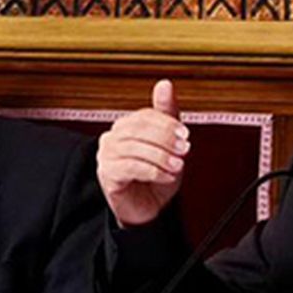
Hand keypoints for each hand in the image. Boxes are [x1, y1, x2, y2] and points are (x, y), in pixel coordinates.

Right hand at [97, 80, 188, 227]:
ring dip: (161, 157)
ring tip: (178, 166)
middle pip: (138, 129)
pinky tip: (167, 176)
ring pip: (135, 147)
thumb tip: (165, 84)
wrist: (147, 208)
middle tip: (184, 148)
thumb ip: (166, 114)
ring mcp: (107, 155)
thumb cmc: (155, 175)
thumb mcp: (167, 143)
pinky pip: (130, 167)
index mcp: (126, 125)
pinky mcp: (107, 174)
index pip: (145, 115)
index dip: (167, 123)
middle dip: (165, 138)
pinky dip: (153, 171)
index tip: (185, 133)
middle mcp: (113, 137)